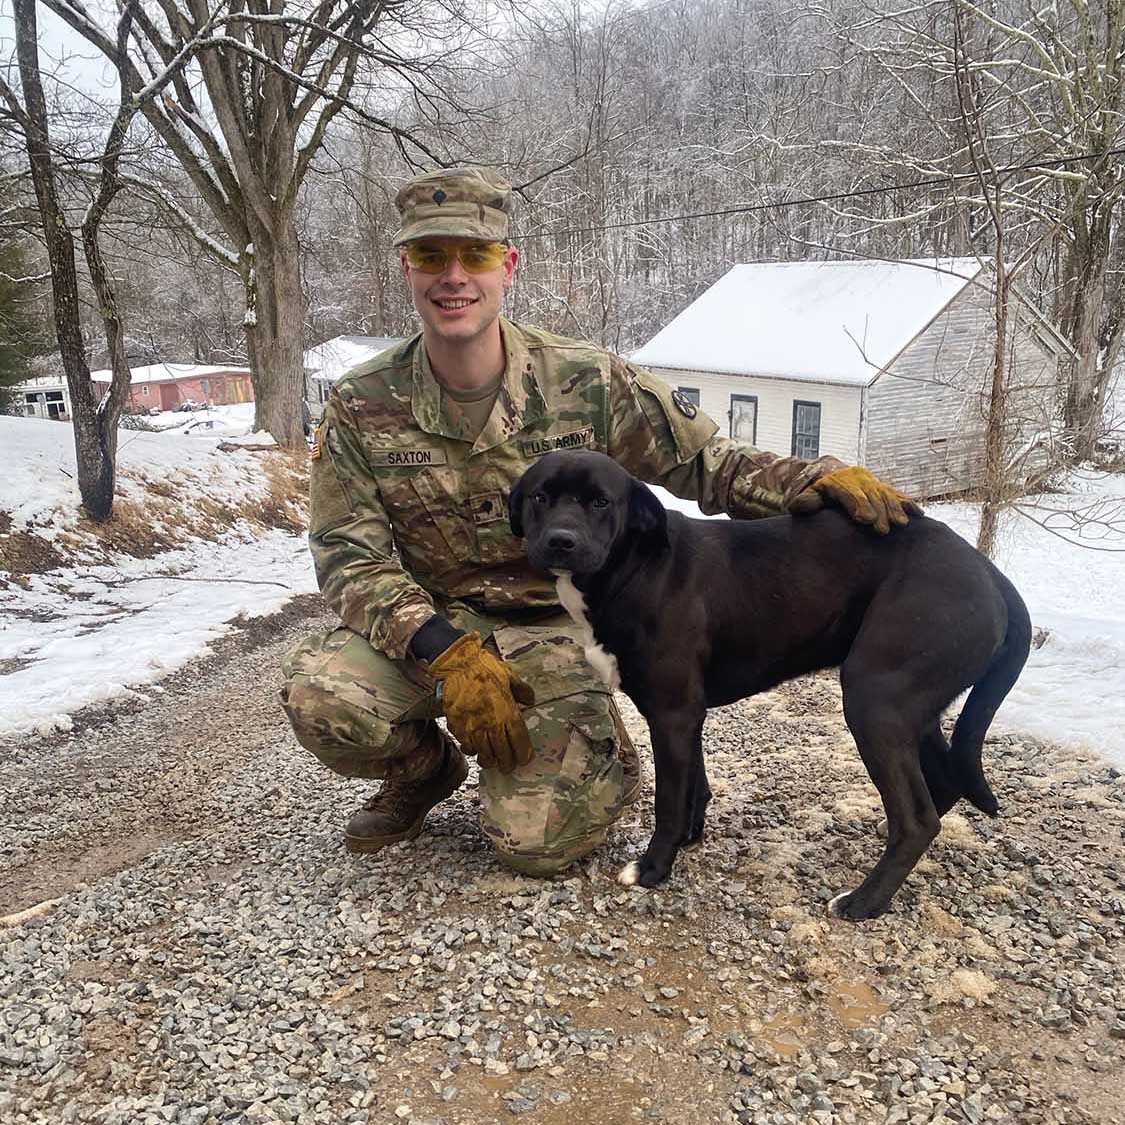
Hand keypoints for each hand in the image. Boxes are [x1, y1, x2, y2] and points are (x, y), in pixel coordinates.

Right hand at [428, 633, 535, 772]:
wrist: (457, 664)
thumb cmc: (484, 668)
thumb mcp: (509, 676)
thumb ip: (522, 690)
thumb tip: (530, 699)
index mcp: (506, 712)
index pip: (518, 740)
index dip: (523, 753)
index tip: (525, 758)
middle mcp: (490, 723)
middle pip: (502, 753)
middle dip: (507, 763)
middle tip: (508, 766)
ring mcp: (472, 727)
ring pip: (483, 753)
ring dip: (489, 760)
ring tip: (492, 761)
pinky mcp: (456, 726)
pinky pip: (465, 745)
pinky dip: (472, 750)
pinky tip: (475, 748)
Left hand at [789, 466, 921, 534]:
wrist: (836, 477)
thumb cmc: (821, 495)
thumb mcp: (810, 495)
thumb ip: (806, 501)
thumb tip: (797, 505)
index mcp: (838, 482)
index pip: (849, 493)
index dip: (858, 504)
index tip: (865, 519)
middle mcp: (859, 480)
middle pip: (871, 496)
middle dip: (879, 512)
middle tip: (884, 530)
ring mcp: (874, 483)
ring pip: (886, 495)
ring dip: (895, 509)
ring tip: (901, 524)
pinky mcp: (885, 488)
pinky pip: (898, 494)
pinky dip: (907, 503)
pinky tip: (918, 514)